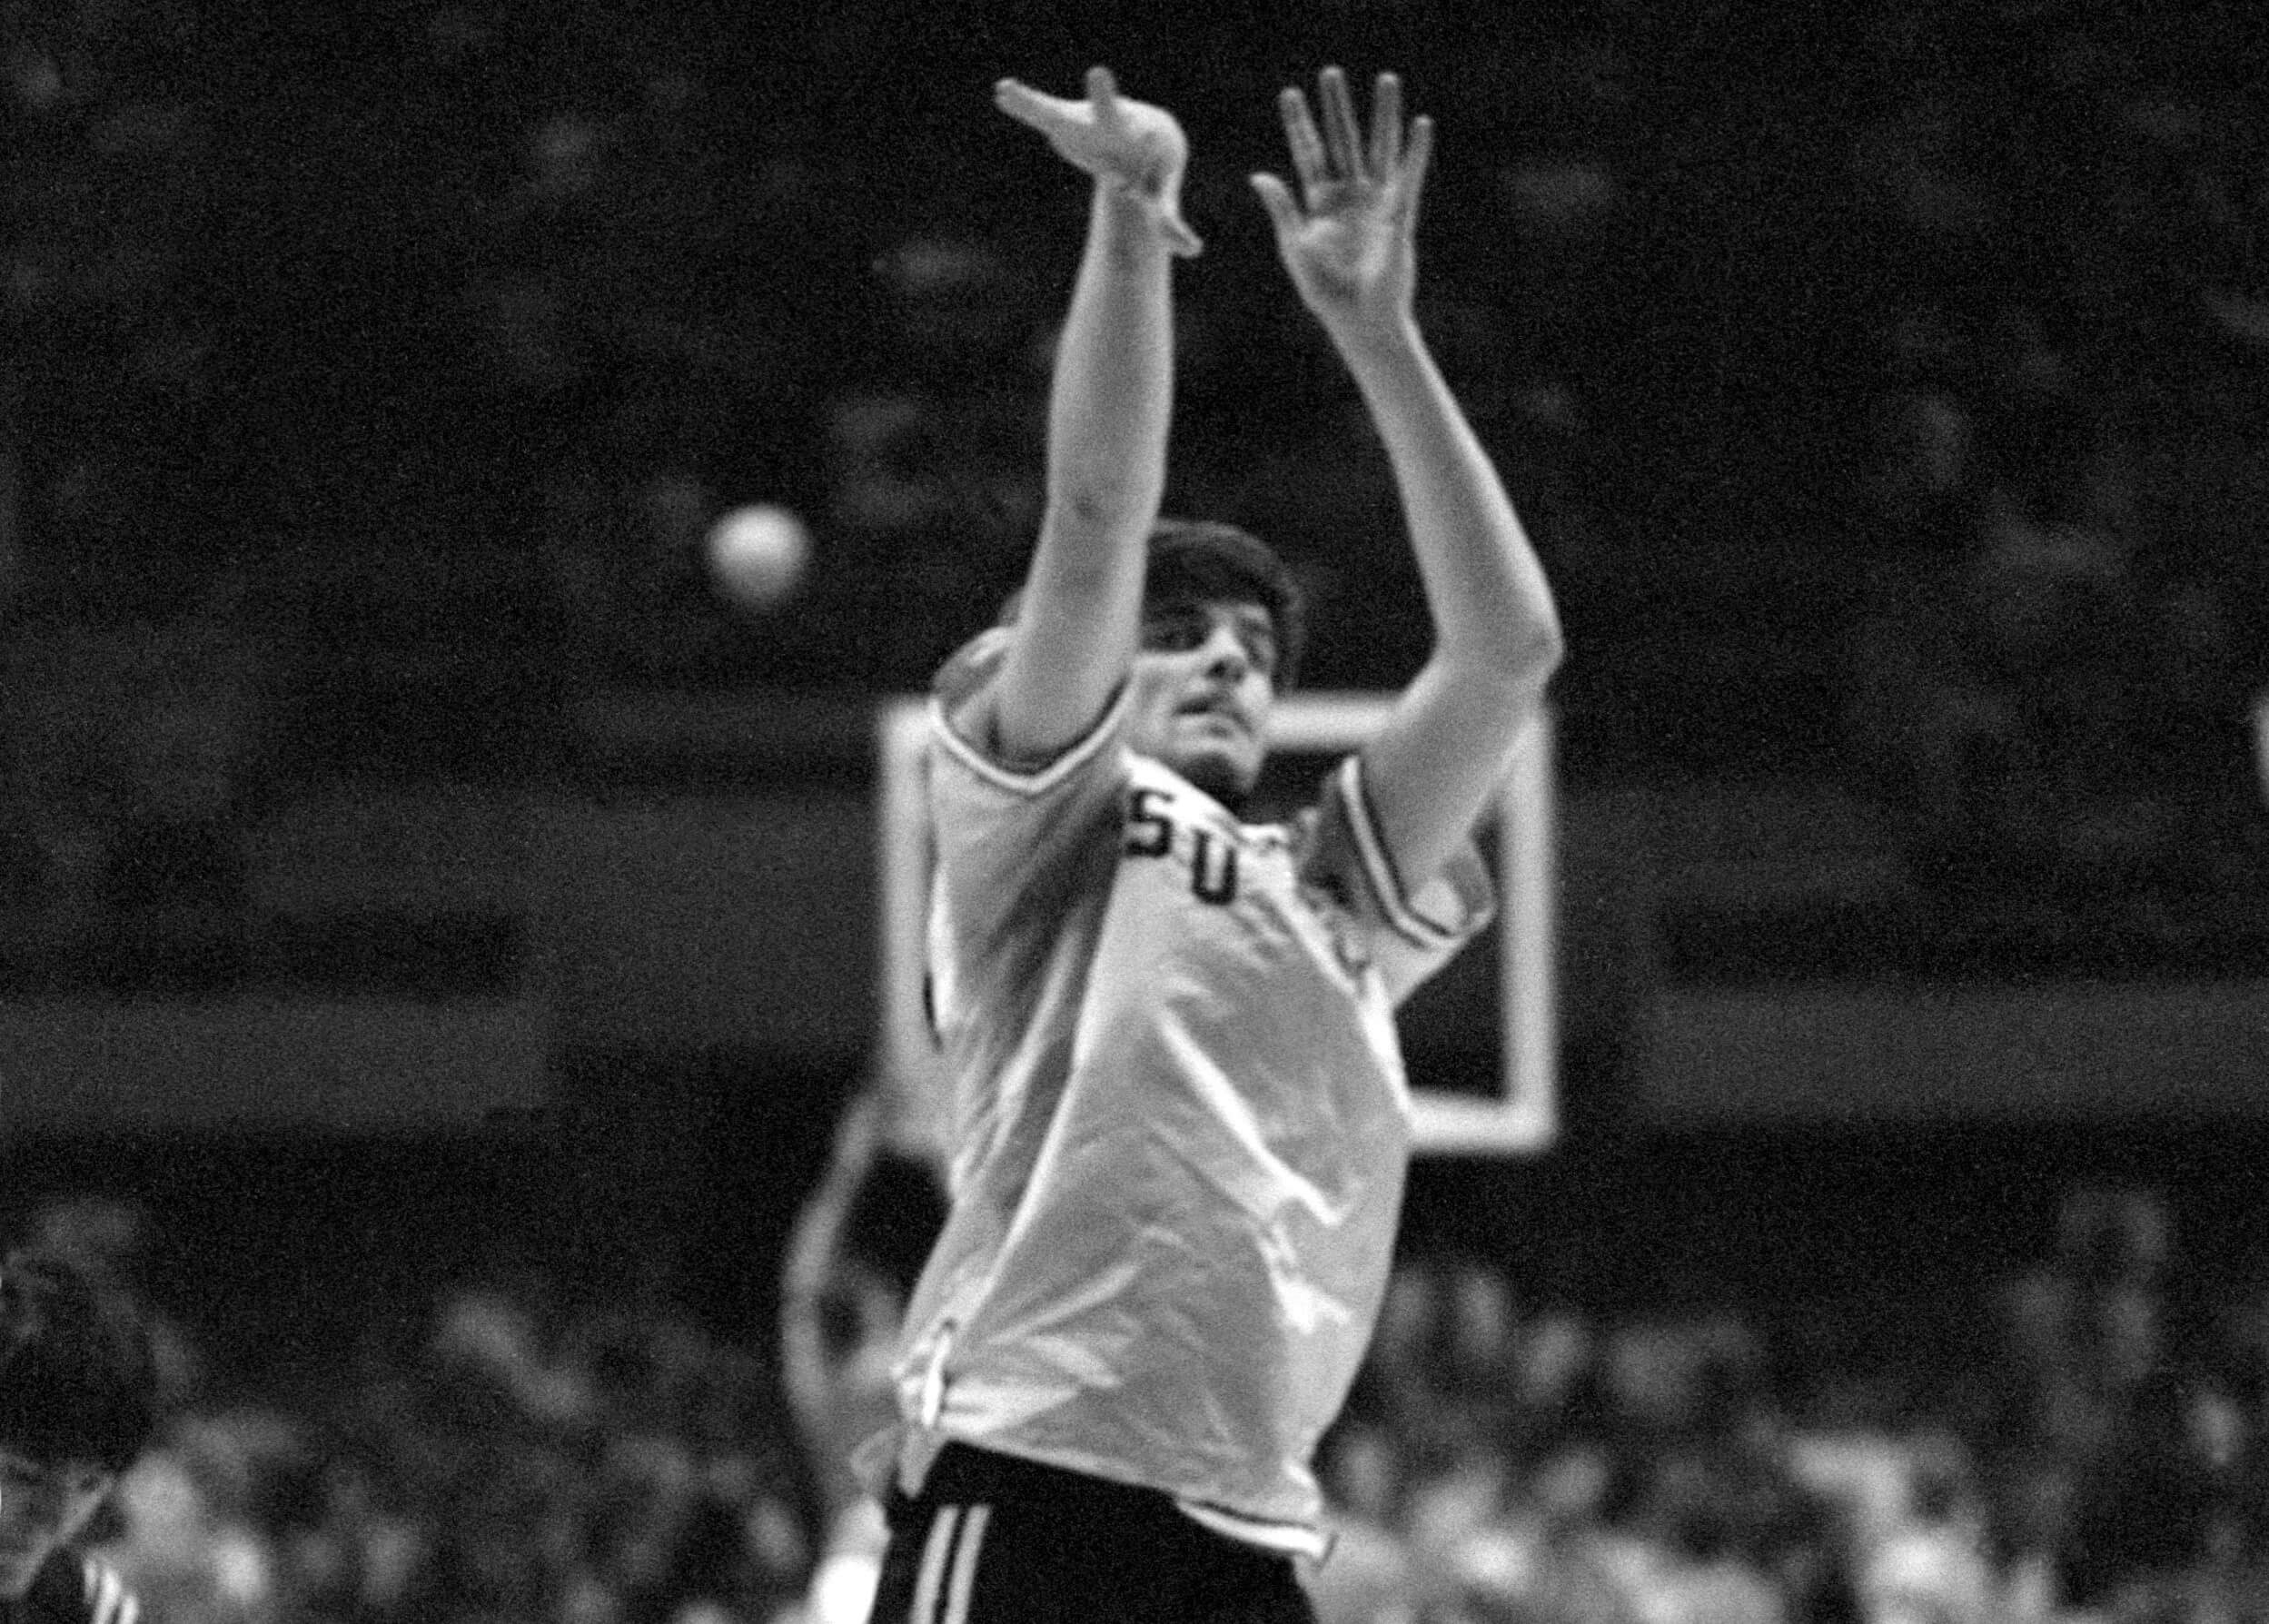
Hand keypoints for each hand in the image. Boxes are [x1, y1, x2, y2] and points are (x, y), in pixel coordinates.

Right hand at [995, 67, 1202, 256]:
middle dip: (1104, 98)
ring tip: (1010, 90)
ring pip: (1059, 112)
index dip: (1138, 163)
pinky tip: (1003, 92)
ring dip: (1037, 104)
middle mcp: (1113, 124)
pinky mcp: (1063, 119)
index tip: (1136, 164)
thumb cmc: (1151, 169)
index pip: (1141, 152)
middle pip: (1108, 113)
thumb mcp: (1160, 198)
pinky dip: (1023, 105)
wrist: (1146, 131)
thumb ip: (1171, 224)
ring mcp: (1084, 120)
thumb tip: (1196, 252)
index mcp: (1140, 145)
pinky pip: (1040, 111)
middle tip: (1098, 74)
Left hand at [1250, 67, 1432, 334]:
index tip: (1289, 94)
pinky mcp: (1400, 216)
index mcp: (1320, 204)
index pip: (1308, 154)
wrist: (1360, 321)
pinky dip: (1416, 152)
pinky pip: (1409, 177)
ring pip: (1379, 149)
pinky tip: (1420, 124)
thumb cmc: (1326, 292)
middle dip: (1337, 108)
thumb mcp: (1296, 246)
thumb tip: (1258, 175)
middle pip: (1343, 141)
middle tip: (1331, 73)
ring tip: (1386, 79)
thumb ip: (1282, 209)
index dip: (1299, 125)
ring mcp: (1377, 203)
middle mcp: (1349, 196)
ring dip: (1383, 115)